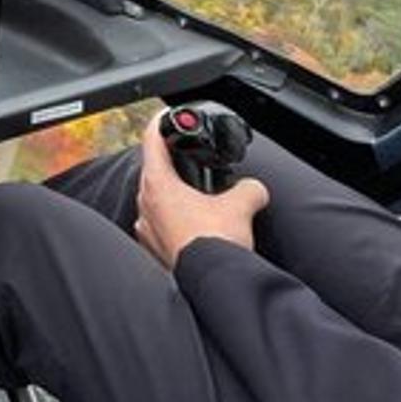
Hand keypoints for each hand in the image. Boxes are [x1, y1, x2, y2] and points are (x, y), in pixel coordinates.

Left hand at [132, 109, 269, 269]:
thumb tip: (255, 189)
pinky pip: (161, 226)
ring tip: (196, 197)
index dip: (159, 124)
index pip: (151, 141)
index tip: (165, 117)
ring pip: (156, 201)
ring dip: (173, 196)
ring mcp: (147, 229)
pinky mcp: (154, 250)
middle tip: (186, 159)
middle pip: (153, 172)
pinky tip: (195, 227)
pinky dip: (175, 221)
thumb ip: (249, 188)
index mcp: (158, 185)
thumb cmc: (215, 245)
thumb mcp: (241, 205)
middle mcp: (145, 205)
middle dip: (170, 165)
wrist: (212, 284)